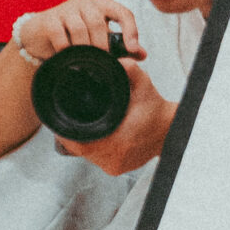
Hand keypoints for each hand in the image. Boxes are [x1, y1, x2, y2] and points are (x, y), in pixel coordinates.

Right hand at [15, 0, 144, 65]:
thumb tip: (142, 54)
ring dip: (83, 48)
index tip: (133, 49)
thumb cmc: (75, 37)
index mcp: (103, 4)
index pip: (123, 13)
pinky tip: (66, 57)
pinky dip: (65, 49)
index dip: (131, 31)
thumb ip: (121, 46)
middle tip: (101, 63)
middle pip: (99, 23)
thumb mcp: (100, 40)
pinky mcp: (49, 18)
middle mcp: (86, 1)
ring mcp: (66, 7)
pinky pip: (60, 35)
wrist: (41, 37)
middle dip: (102, 46)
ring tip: (84, 61)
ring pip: (80, 29)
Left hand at [61, 58, 174, 175]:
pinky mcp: (118, 169)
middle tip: (65, 121)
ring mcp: (116, 167)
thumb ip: (130, 71)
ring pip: (88, 156)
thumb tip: (118, 60)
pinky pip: (97, 160)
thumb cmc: (155, 109)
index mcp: (118, 142)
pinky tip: (91, 137)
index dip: (66, 135)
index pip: (79, 144)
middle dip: (72, 136)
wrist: (171, 130)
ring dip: (82, 143)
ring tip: (76, 127)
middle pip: (80, 151)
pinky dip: (93, 149)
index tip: (59, 124)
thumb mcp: (144, 85)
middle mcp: (115, 158)